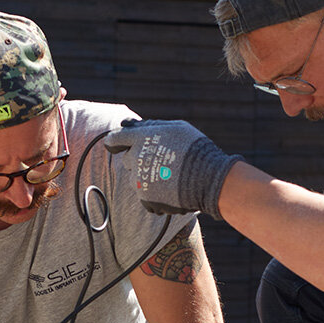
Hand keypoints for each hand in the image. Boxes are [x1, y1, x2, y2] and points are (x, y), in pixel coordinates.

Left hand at [104, 119, 242, 217]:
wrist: (209, 178)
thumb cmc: (194, 149)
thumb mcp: (174, 127)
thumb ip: (149, 126)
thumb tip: (128, 124)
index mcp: (140, 138)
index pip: (114, 139)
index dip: (115, 141)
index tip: (116, 144)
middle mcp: (136, 159)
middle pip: (128, 159)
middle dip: (140, 158)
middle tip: (161, 159)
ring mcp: (139, 180)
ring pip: (136, 178)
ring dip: (147, 176)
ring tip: (170, 175)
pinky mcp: (146, 198)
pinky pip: (144, 194)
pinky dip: (155, 193)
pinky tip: (171, 188)